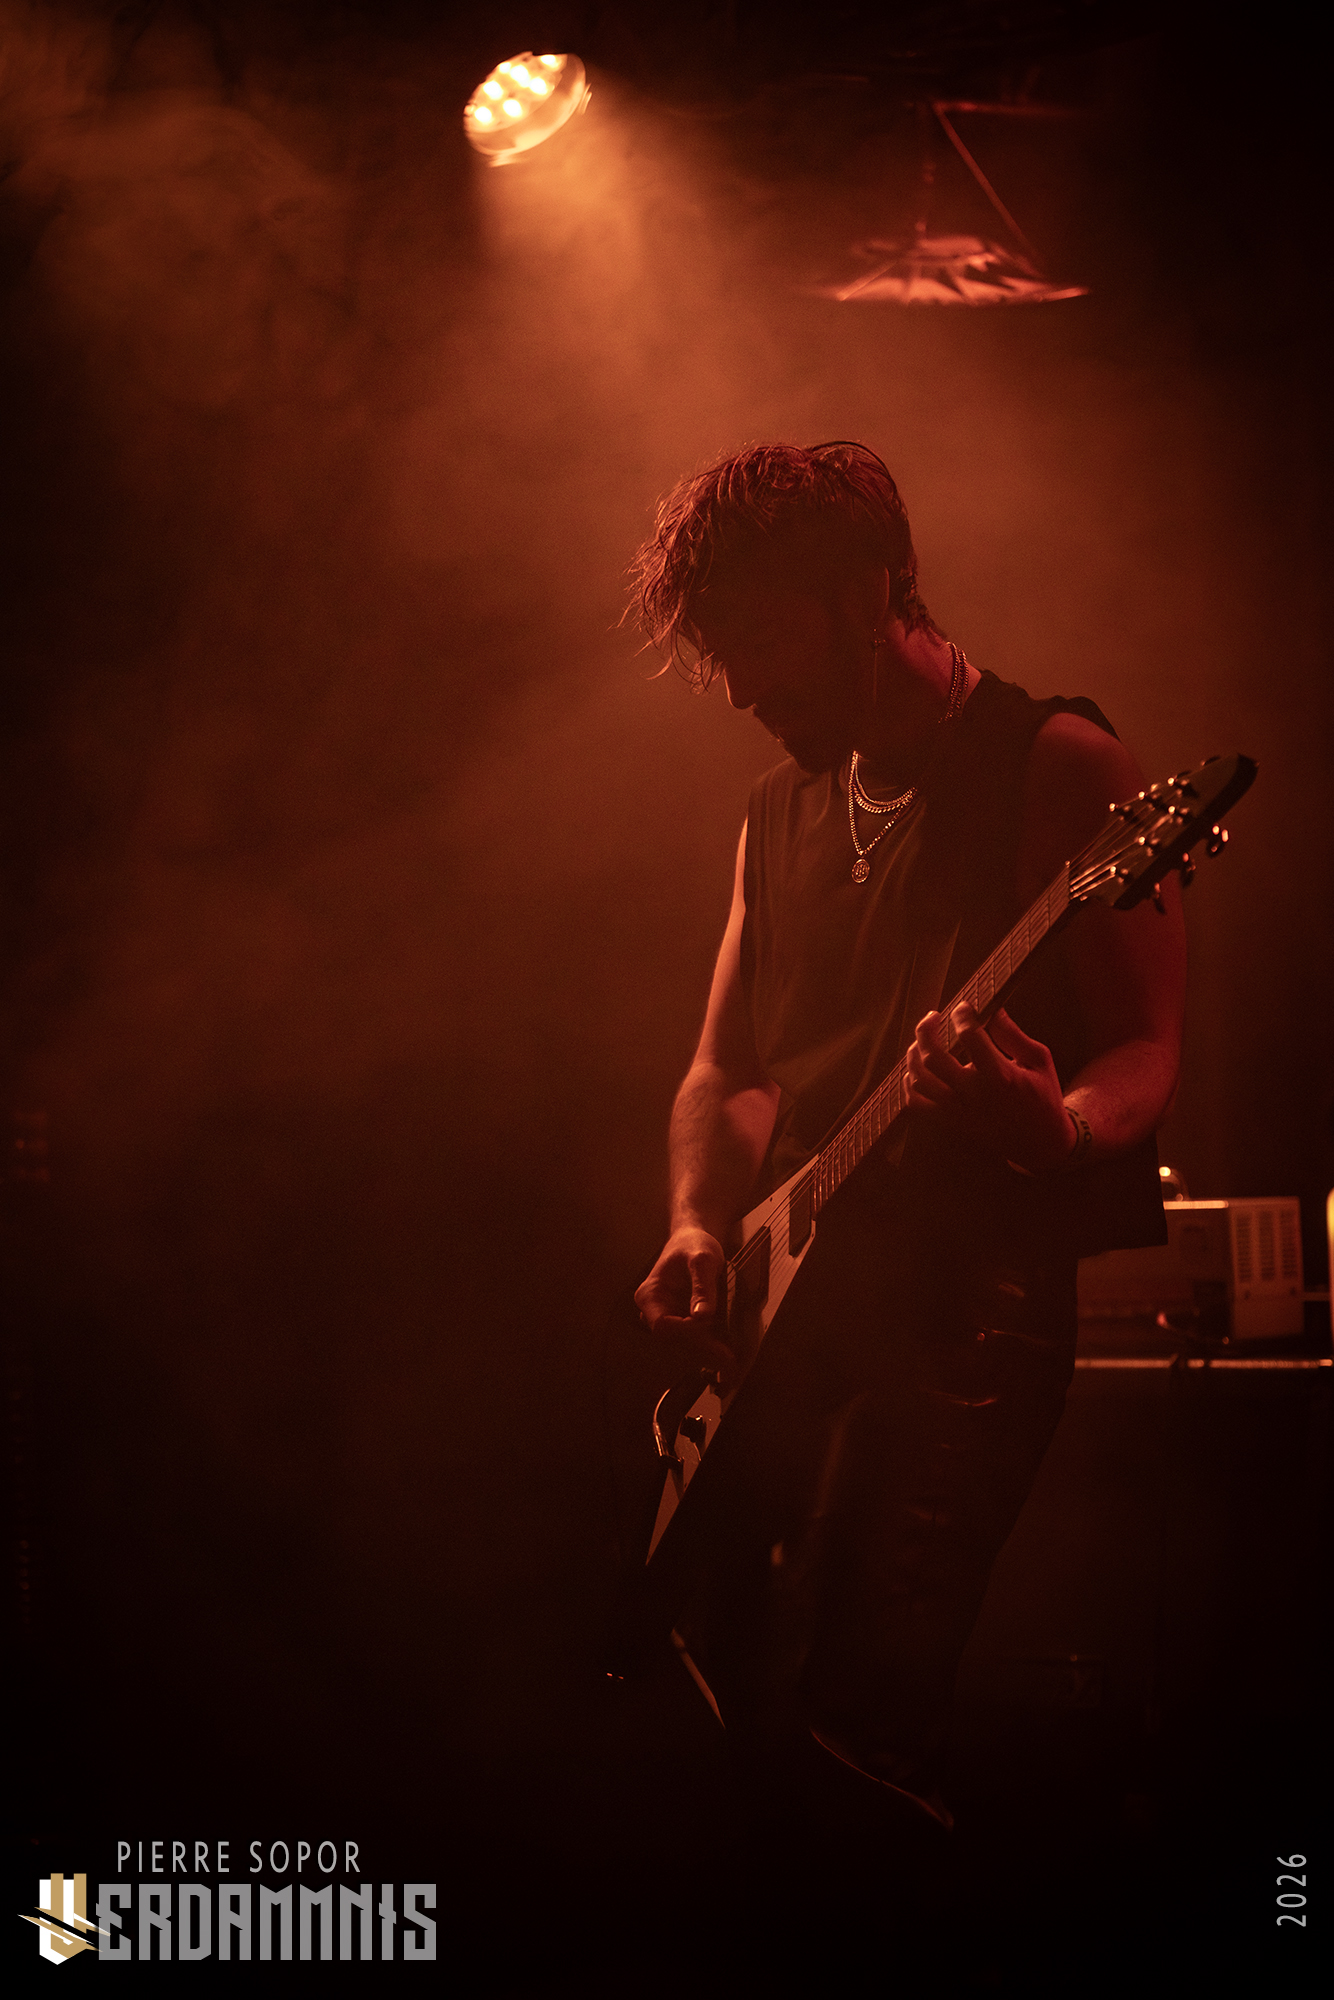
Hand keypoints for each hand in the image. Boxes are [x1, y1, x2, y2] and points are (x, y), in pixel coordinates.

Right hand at [634, 1225, 733, 1374]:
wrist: (693, 1240)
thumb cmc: (693, 1245)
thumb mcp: (702, 1260)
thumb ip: (702, 1287)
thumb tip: (702, 1316)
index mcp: (650, 1295)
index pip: (663, 1325)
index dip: (685, 1333)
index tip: (710, 1333)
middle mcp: (654, 1310)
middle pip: (674, 1339)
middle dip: (701, 1349)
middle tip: (729, 1359)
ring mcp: (668, 1318)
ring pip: (683, 1344)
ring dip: (706, 1353)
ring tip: (731, 1359)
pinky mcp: (681, 1322)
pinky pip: (692, 1340)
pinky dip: (709, 1346)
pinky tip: (726, 1351)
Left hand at [905, 1003, 1076, 1173]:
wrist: (1040, 1142)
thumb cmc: (1043, 1096)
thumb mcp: (1038, 1060)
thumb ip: (1013, 1034)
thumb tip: (992, 1009)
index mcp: (1001, 1076)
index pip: (971, 1038)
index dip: (962, 1016)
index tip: (964, 1007)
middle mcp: (976, 1095)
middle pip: (934, 1059)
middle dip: (927, 1031)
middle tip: (932, 1017)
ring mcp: (960, 1111)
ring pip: (920, 1081)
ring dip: (914, 1055)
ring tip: (922, 1041)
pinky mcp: (951, 1122)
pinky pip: (916, 1104)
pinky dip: (910, 1083)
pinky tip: (918, 1069)